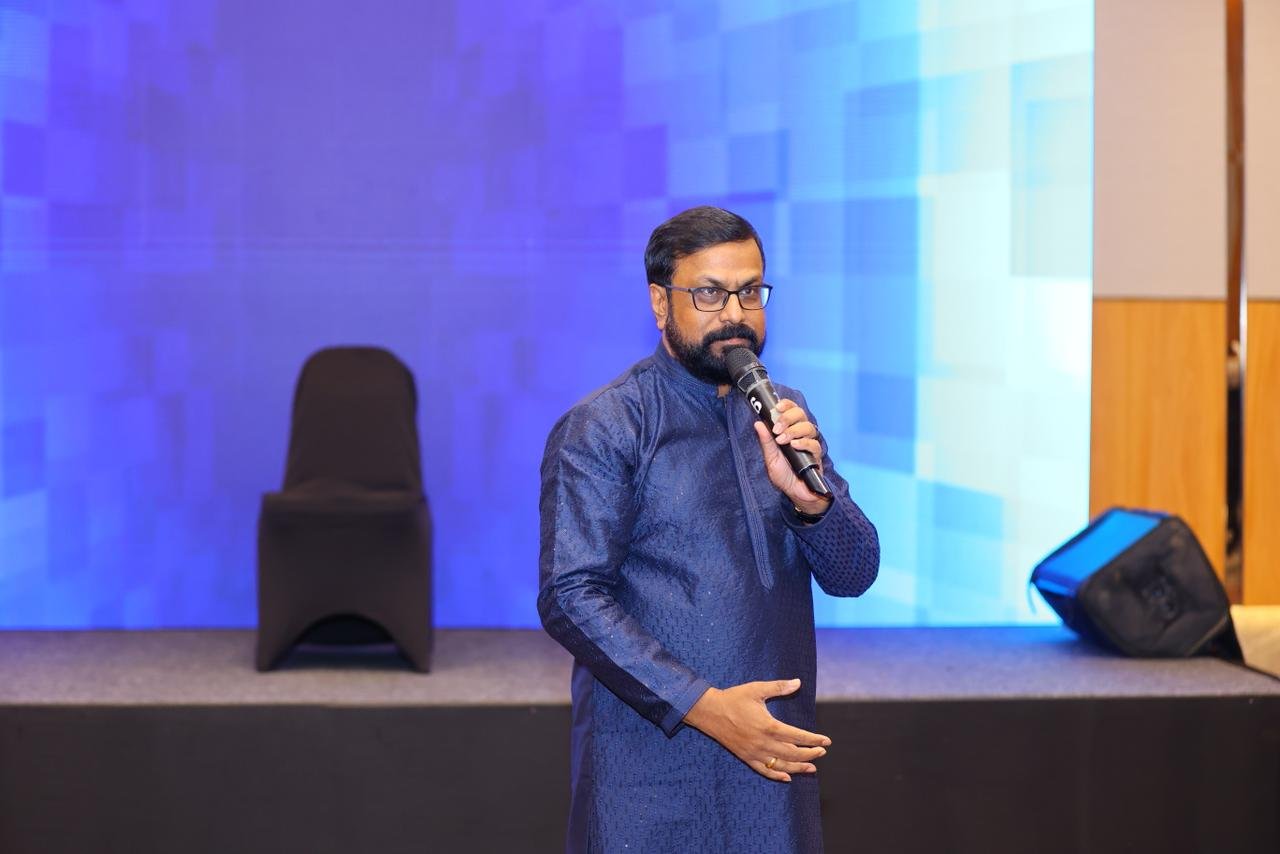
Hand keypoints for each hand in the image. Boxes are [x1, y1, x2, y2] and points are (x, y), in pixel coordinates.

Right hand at [683, 679, 830, 782]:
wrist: (709, 711)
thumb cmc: (734, 698)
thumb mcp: (757, 689)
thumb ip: (778, 687)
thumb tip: (798, 682)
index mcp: (769, 726)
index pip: (798, 736)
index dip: (814, 740)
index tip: (826, 741)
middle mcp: (764, 743)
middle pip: (793, 754)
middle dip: (810, 754)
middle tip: (821, 752)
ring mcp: (755, 753)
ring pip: (782, 765)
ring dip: (799, 767)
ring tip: (812, 768)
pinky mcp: (746, 757)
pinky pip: (764, 771)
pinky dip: (778, 776)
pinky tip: (787, 777)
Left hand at [752, 399, 830, 516]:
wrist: (795, 492)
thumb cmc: (783, 475)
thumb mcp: (770, 457)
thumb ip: (766, 441)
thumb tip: (757, 423)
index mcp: (789, 430)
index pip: (791, 410)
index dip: (786, 405)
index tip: (777, 407)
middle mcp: (800, 434)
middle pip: (801, 414)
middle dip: (788, 418)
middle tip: (777, 429)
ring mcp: (809, 443)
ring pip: (808, 427)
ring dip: (794, 430)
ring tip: (783, 441)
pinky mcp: (816, 455)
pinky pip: (814, 443)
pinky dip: (804, 442)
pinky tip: (795, 446)